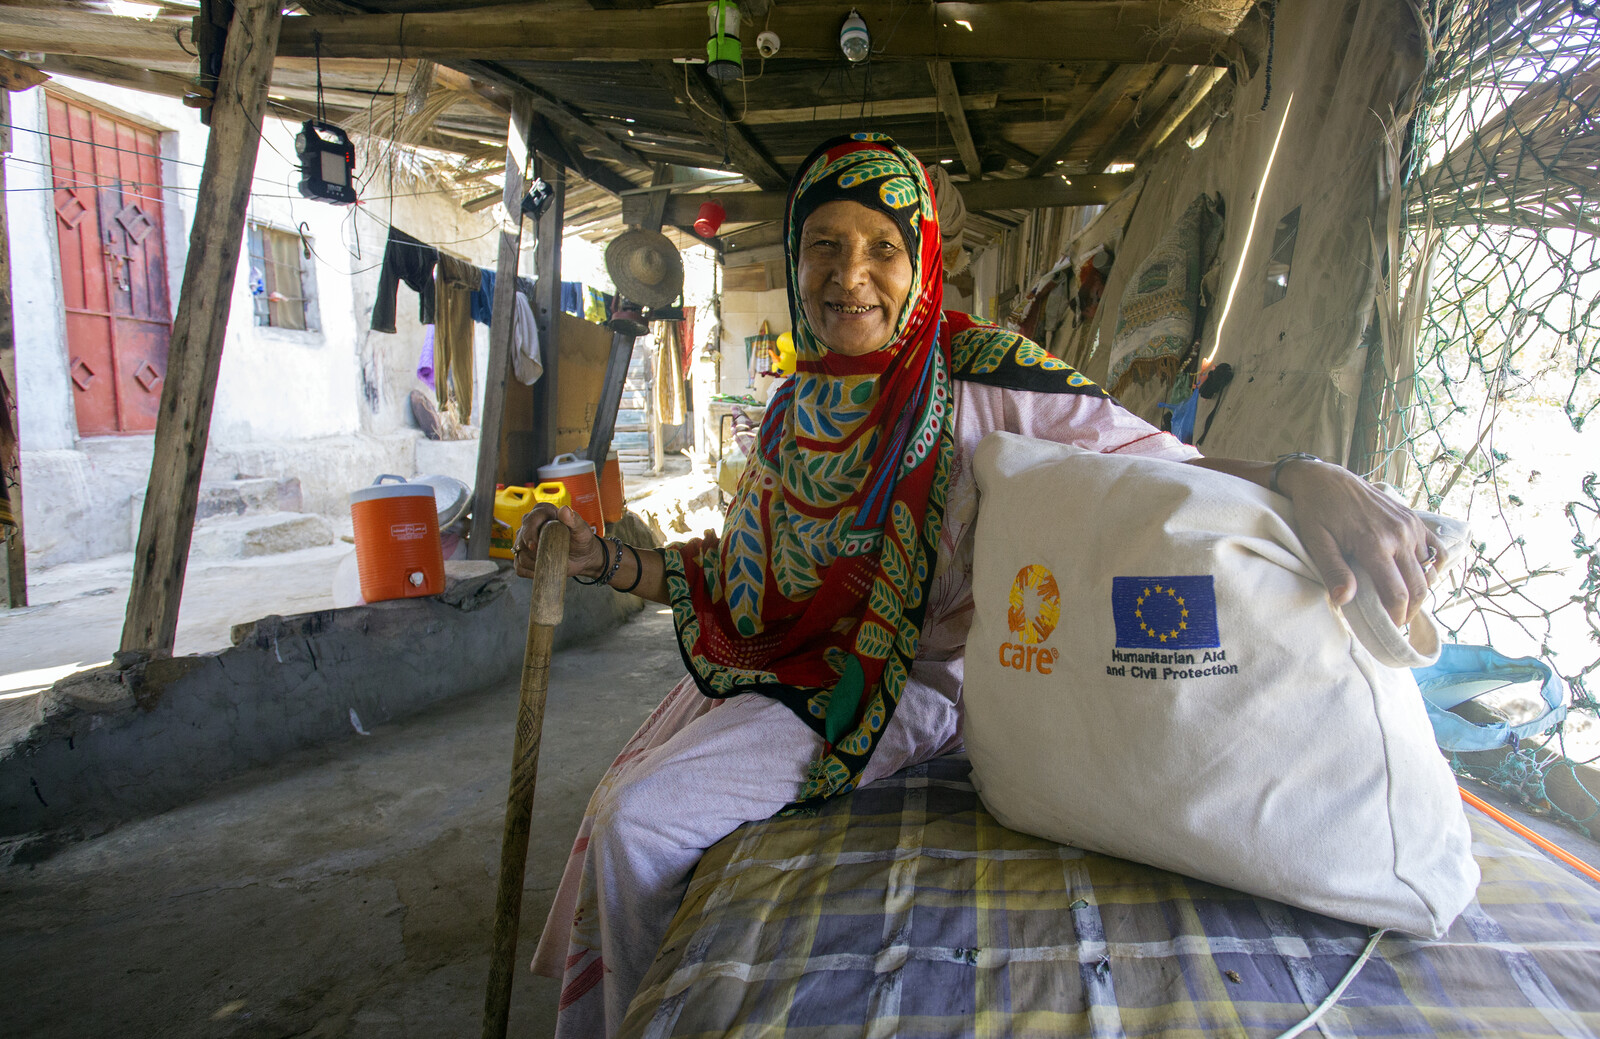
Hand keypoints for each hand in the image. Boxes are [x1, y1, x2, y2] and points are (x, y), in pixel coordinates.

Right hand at [513, 504, 603, 580]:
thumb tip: (564, 510)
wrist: (582, 556)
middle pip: (521, 539)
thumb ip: (574, 519)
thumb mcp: (581, 529)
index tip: (534, 547)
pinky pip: (519, 567)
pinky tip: (542, 571)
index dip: (529, 534)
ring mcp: (524, 541)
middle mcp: (530, 524)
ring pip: (519, 554)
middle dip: (532, 553)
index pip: (529, 521)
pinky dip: (529, 572)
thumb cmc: (581, 540)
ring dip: (533, 564)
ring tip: (550, 564)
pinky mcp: (523, 556)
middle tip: (547, 559)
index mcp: (542, 512)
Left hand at [1277, 459, 1445, 625]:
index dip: (1397, 617)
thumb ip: (1333, 571)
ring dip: (1421, 591)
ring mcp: (1410, 525)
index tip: (1390, 629)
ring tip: (1403, 602)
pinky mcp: (1414, 519)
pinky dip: (1433, 568)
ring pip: (1429, 571)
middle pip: (1418, 586)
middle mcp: (1399, 534)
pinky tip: (1418, 578)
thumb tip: (1344, 601)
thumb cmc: (1316, 512)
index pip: (1397, 593)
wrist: (1326, 479)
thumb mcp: (1317, 543)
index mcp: (1374, 543)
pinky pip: (1437, 549)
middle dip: (1411, 611)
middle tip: (1397, 622)